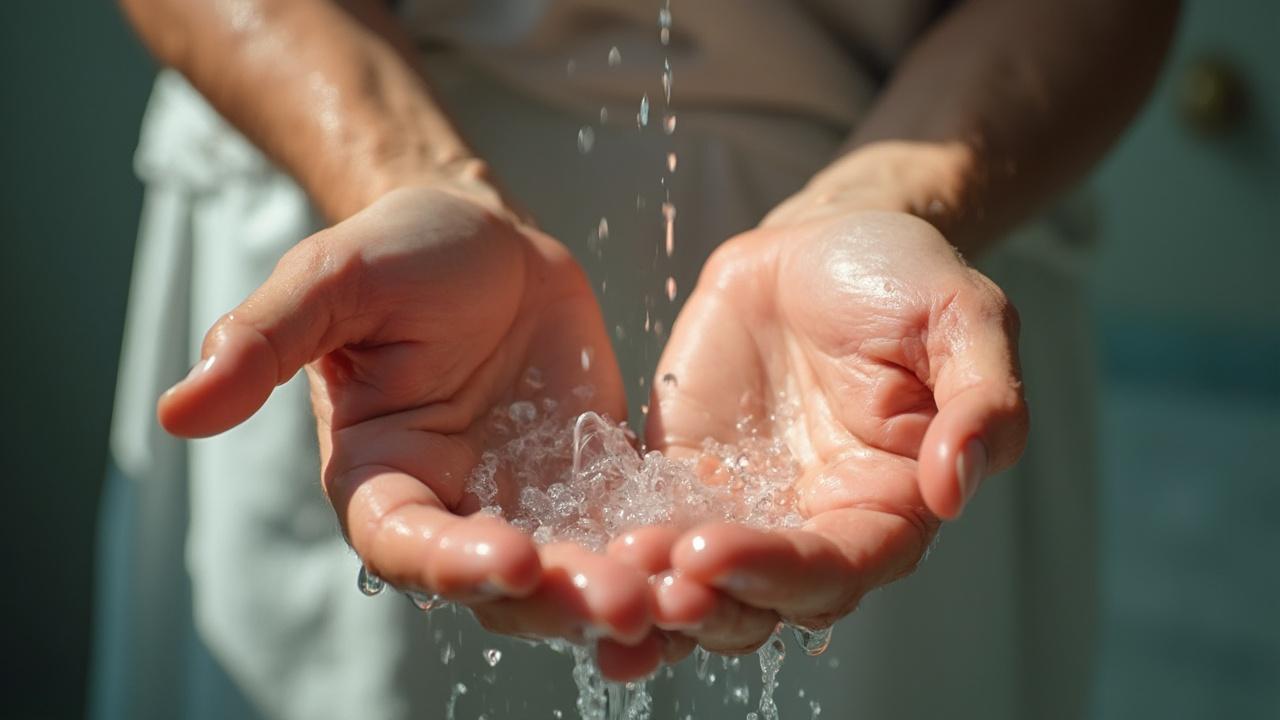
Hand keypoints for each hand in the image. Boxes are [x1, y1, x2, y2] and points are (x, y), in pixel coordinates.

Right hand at [158, 185, 662, 674]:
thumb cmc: (398, 251)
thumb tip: (176, 410)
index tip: (509, 557)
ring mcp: (530, 502)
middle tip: (622, 599)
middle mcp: (456, 509)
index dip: (451, 562)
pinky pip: (627, 530)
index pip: (407, 544)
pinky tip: (710, 563)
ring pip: (573, 573)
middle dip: (557, 598)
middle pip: (502, 584)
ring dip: (619, 593)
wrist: (485, 238)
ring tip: (675, 598)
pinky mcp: (593, 485)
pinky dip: (662, 553)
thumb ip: (265, 339)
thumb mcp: (333, 278)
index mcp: (384, 479)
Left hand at [630, 210, 1027, 651]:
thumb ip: (983, 400)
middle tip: (655, 584)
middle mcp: (814, 525)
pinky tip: (579, 565)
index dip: (779, 572)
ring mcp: (744, 508)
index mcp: (889, 506)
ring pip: (701, 585)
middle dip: (708, 601)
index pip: (838, 568)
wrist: (819, 241)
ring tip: (610, 578)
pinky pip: (651, 531)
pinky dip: (621, 557)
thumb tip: (956, 489)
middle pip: (762, 600)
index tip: (715, 552)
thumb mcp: (965, 318)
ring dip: (657, 595)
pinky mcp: (684, 479)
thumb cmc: (902, 278)